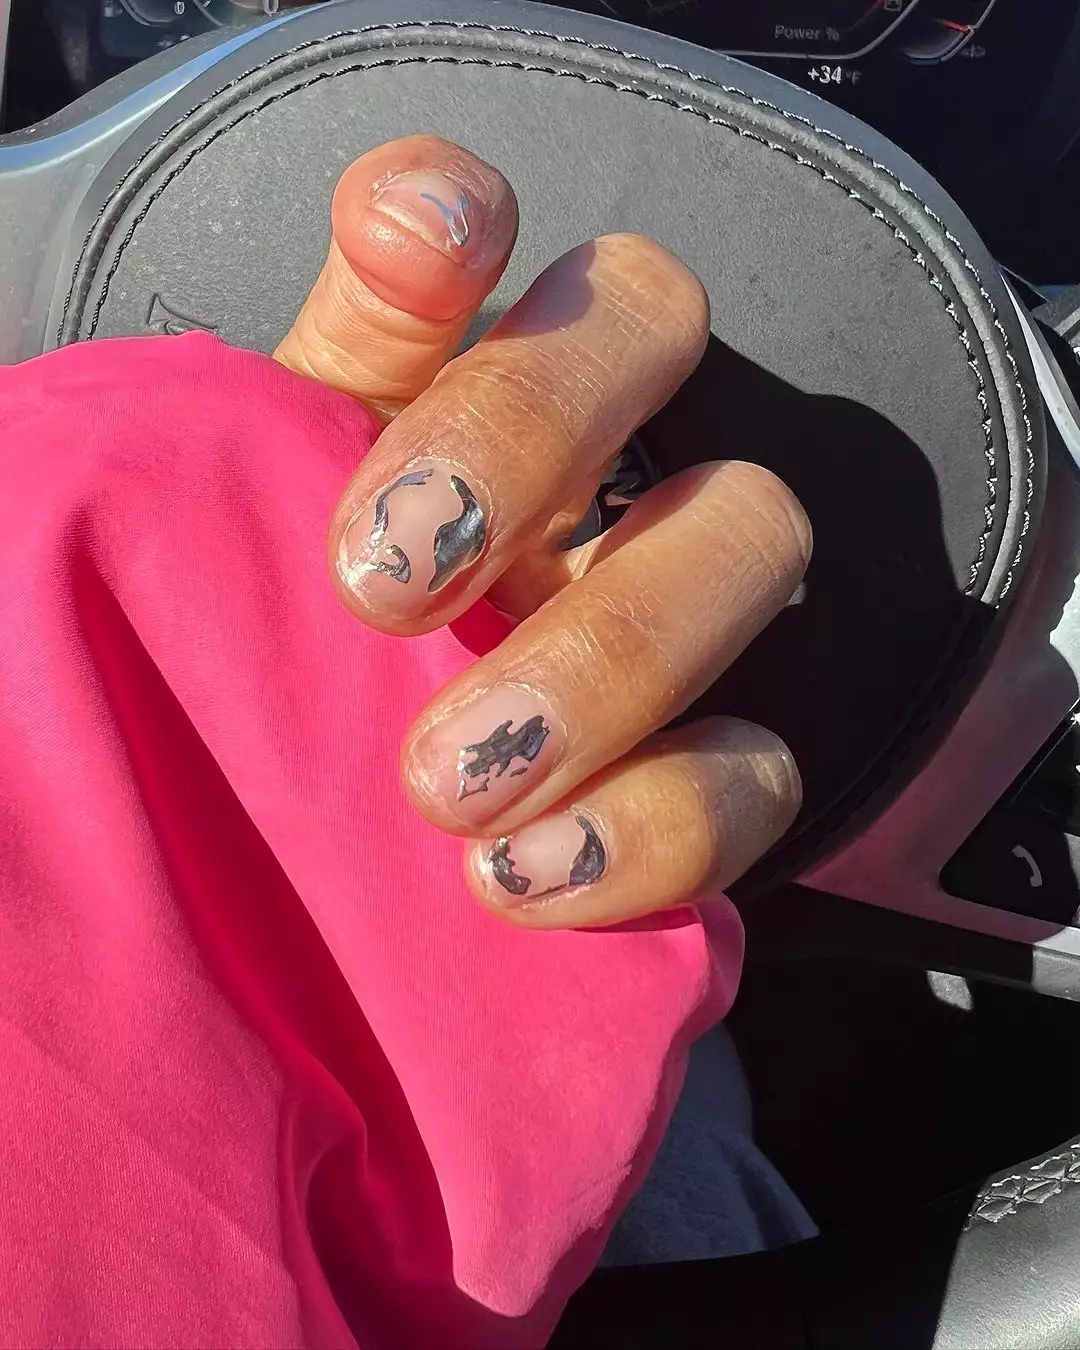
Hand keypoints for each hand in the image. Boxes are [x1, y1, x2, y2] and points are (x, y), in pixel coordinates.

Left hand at [275, 135, 810, 928]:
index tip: (416, 253)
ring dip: (605, 660)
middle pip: (651, 327)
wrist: (297, 856)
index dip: (457, 217)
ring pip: (749, 536)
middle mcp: (579, 466)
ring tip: (452, 790)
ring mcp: (661, 612)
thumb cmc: (264, 676)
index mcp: (443, 402)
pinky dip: (651, 828)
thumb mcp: (242, 552)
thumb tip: (388, 244)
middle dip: (524, 435)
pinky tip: (518, 881)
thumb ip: (277, 419)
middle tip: (381, 591)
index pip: (464, 235)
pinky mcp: (708, 777)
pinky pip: (754, 776)